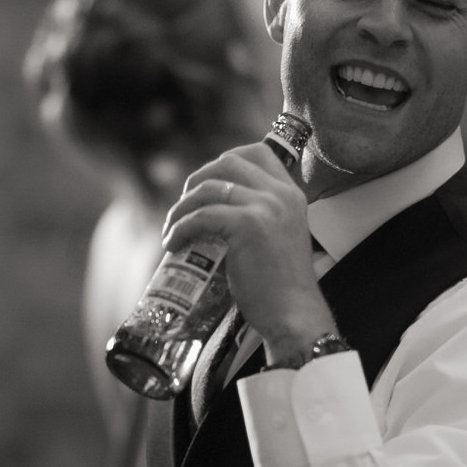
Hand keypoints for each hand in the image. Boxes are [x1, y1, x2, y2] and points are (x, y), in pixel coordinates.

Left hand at [161, 144, 336, 365]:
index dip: (226, 160)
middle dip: (197, 180)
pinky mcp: (248, 225)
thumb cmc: (281, 287)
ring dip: (181, 208)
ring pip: (208, 188)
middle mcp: (281, 194)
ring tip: (172, 230)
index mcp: (291, 195)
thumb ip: (259, 217)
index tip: (207, 182)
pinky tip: (173, 244)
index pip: (258, 152)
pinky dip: (180, 228)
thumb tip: (215, 211)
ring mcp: (266, 207)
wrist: (294, 314)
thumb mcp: (279, 238)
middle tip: (184, 207)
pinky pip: (201, 216)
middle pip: (228, 162)